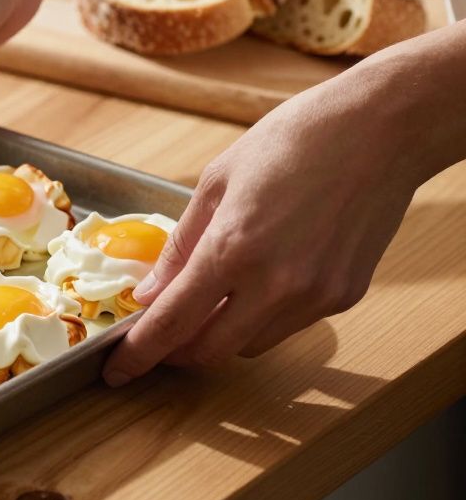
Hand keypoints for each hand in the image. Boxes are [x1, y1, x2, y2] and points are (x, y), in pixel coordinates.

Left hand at [102, 70, 420, 385]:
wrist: (382, 129)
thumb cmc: (294, 140)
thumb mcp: (216, 182)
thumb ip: (179, 246)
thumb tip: (150, 294)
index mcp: (233, 249)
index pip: (172, 324)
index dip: (138, 354)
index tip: (117, 370)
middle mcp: (276, 284)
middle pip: (210, 352)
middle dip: (175, 353)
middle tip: (157, 336)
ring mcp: (315, 296)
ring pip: (250, 346)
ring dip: (219, 336)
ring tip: (209, 301)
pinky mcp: (344, 297)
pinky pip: (288, 326)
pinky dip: (261, 318)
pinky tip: (258, 283)